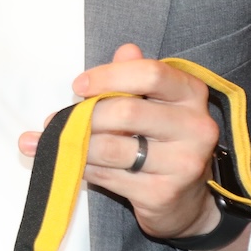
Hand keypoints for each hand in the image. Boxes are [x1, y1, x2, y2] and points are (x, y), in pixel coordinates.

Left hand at [17, 43, 249, 250]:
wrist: (188, 200)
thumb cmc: (163, 141)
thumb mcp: (156, 103)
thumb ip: (137, 76)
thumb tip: (125, 50)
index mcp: (192, 94)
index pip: (150, 74)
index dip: (109, 76)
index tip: (78, 85)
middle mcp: (196, 127)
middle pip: (127, 112)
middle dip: (85, 116)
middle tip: (57, 120)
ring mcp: (183, 163)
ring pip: (112, 148)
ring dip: (75, 144)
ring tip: (54, 141)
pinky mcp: (163, 193)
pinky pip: (109, 176)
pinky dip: (82, 167)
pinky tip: (69, 162)